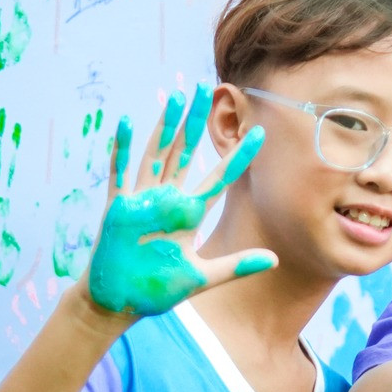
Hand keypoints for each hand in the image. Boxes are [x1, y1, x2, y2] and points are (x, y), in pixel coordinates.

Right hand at [85, 85, 276, 316]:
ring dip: (165, 126)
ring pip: (156, 155)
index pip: (219, 177)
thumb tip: (275, 259)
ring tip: (175, 96)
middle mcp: (166, 200)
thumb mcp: (203, 277)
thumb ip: (236, 265)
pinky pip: (119, 174)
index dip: (238, 156)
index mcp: (189, 213)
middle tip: (206, 89)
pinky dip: (121, 149)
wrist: (119, 303)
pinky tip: (125, 121)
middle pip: (185, 153)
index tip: (258, 133)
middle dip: (195, 123)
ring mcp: (141, 201)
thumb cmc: (158, 289)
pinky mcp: (116, 209)